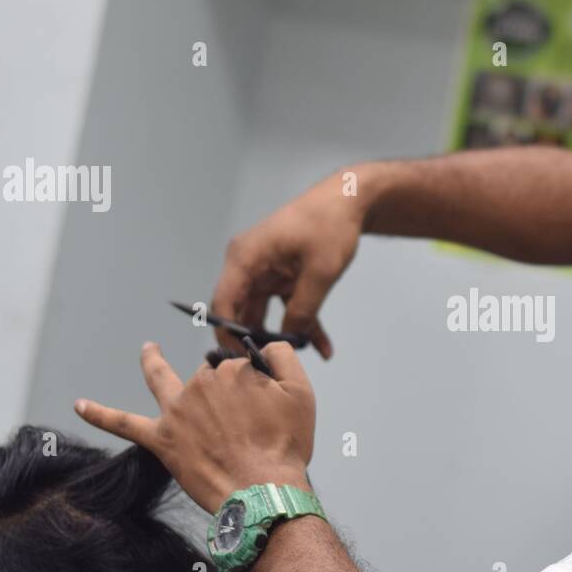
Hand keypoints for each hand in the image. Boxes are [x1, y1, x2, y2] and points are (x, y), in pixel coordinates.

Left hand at [74, 342, 315, 512]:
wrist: (263, 491)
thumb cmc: (285, 446)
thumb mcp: (301, 394)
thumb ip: (282, 358)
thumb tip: (264, 346)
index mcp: (232, 371)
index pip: (239, 367)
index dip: (254, 388)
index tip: (265, 411)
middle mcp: (200, 384)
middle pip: (208, 375)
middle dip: (224, 391)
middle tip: (245, 426)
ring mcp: (177, 412)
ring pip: (164, 379)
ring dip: (153, 362)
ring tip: (148, 349)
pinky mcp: (162, 440)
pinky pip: (123, 423)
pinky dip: (99, 414)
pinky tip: (79, 404)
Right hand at [212, 164, 387, 359]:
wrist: (348, 200)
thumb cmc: (330, 227)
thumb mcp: (319, 273)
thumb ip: (302, 311)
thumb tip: (291, 343)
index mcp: (245, 258)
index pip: (223, 304)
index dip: (228, 336)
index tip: (244, 362)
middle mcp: (247, 265)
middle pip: (240, 312)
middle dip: (255, 342)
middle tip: (268, 371)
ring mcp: (263, 270)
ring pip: (263, 314)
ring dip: (283, 337)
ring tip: (294, 364)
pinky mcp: (281, 275)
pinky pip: (285, 307)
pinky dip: (302, 324)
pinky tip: (323, 347)